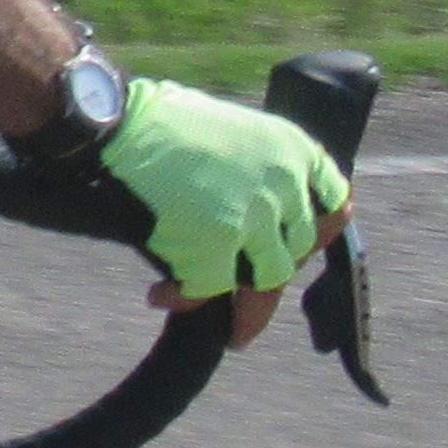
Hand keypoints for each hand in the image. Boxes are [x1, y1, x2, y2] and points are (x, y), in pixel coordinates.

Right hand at [92, 80, 354, 347]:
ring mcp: (254, 217)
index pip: (331, 202)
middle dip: (268, 269)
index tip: (305, 245)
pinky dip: (187, 298)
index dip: (321, 229)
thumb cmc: (158, 123)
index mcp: (292, 149)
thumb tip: (264, 216)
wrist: (116, 124)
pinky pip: (211, 289)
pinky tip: (163, 295)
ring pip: (267, 277)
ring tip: (227, 324)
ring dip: (245, 305)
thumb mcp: (232, 133)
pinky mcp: (217, 245)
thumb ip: (258, 169)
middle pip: (296, 246)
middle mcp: (285, 184)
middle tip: (246, 291)